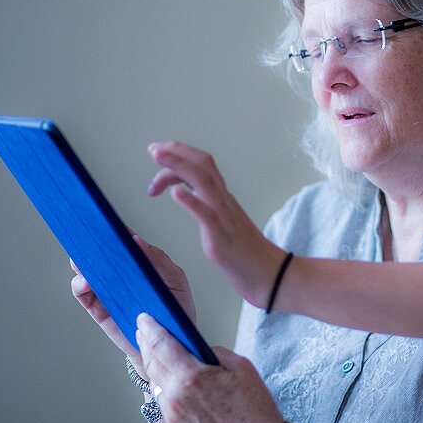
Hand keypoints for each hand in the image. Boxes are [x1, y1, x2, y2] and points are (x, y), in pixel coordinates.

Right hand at [71, 235, 194, 373]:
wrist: (168, 345)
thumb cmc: (175, 310)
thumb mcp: (176, 282)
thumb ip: (160, 262)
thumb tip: (138, 242)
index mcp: (141, 264)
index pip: (125, 243)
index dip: (114, 230)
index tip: (105, 218)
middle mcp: (122, 274)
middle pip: (102, 254)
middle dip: (92, 242)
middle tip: (86, 233)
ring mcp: (108, 291)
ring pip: (88, 271)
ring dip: (83, 262)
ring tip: (83, 257)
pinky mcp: (99, 309)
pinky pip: (84, 294)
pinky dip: (80, 286)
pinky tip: (85, 282)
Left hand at [136, 313, 283, 422]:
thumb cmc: (253, 407)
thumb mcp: (240, 366)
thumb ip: (213, 352)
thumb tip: (197, 348)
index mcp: (192, 377)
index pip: (162, 345)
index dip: (151, 328)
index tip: (145, 318)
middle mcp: (176, 395)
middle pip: (152, 362)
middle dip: (146, 342)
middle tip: (144, 329)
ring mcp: (172, 412)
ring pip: (154, 380)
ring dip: (152, 361)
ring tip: (154, 349)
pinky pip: (162, 397)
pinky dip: (161, 381)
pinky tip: (166, 373)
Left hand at [148, 141, 285, 308]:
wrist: (269, 274)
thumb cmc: (243, 253)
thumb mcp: (221, 222)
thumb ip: (205, 205)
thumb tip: (185, 192)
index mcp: (222, 198)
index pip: (202, 165)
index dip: (180, 153)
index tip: (159, 151)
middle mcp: (224, 201)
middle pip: (203, 165)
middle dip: (176, 152)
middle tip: (153, 148)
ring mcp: (224, 217)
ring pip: (204, 182)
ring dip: (179, 165)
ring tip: (158, 155)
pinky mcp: (222, 238)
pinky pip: (207, 215)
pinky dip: (191, 201)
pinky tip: (175, 193)